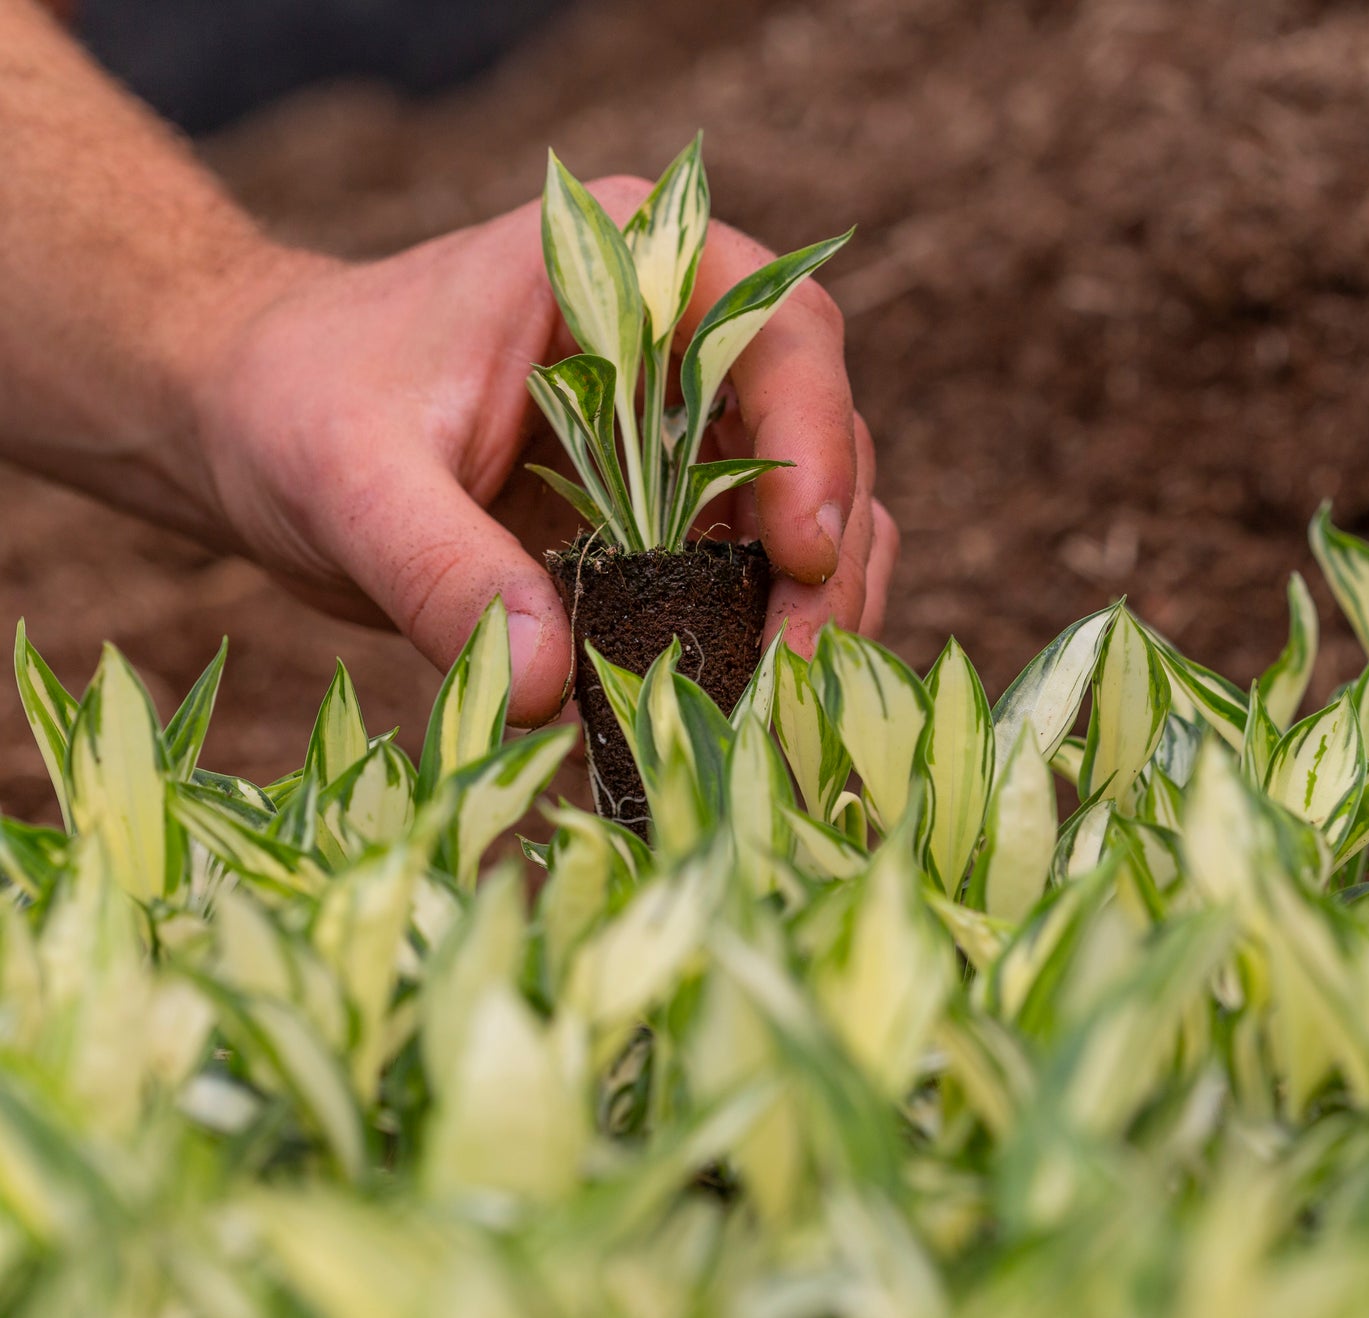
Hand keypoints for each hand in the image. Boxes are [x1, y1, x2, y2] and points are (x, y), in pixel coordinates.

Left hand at [181, 177, 896, 725]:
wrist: (246, 422)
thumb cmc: (294, 405)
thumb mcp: (353, 480)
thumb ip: (445, 571)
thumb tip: (551, 689)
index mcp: (625, 266)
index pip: (778, 333)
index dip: (814, 439)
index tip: (799, 550)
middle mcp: (683, 332)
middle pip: (823, 432)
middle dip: (826, 553)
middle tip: (791, 667)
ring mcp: (688, 422)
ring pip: (813, 505)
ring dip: (812, 604)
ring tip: (772, 701)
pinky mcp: (673, 505)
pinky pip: (757, 566)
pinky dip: (762, 631)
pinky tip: (733, 703)